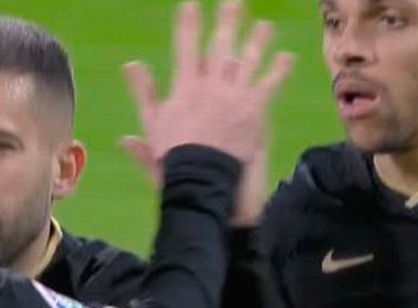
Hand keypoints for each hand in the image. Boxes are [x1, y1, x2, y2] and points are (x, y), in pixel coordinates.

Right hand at [120, 1, 293, 223]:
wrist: (200, 179)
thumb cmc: (172, 158)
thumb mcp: (152, 124)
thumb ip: (144, 92)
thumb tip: (130, 65)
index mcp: (185, 87)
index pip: (186, 47)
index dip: (189, 24)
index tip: (191, 4)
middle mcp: (212, 85)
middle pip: (221, 46)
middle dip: (227, 22)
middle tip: (234, 3)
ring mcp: (235, 95)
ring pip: (248, 60)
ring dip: (257, 40)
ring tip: (264, 25)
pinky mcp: (254, 109)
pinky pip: (269, 84)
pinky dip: (278, 70)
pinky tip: (287, 57)